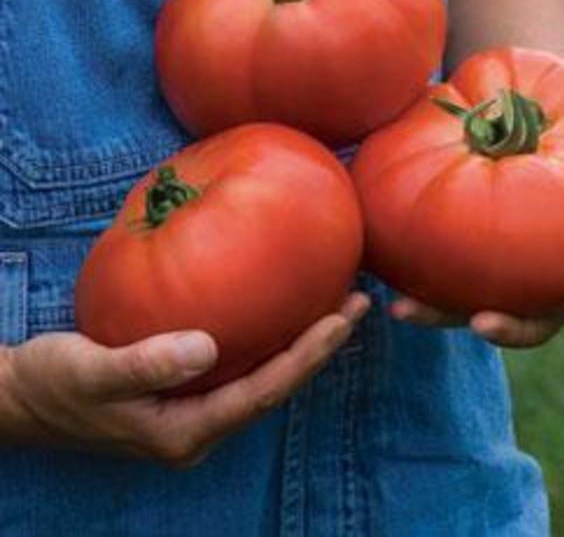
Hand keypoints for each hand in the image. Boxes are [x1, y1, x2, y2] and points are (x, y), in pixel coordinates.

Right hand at [0, 292, 368, 466]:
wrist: (26, 397)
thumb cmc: (55, 385)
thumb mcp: (92, 374)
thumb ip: (145, 364)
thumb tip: (205, 348)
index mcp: (186, 432)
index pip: (263, 393)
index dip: (306, 357)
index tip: (342, 320)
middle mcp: (200, 428)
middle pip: (275, 388)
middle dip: (319, 349)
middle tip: (357, 304)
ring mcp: (196, 412)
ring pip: (264, 378)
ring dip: (302, 344)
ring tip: (336, 306)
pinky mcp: (188, 392)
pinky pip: (244, 367)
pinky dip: (271, 340)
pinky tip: (283, 312)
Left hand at [391, 142, 563, 347]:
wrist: (545, 136)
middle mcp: (551, 281)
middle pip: (535, 322)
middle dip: (510, 329)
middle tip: (482, 323)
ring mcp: (505, 278)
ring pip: (472, 308)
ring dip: (440, 314)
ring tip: (404, 308)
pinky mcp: (464, 265)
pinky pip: (437, 277)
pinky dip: (412, 280)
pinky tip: (381, 276)